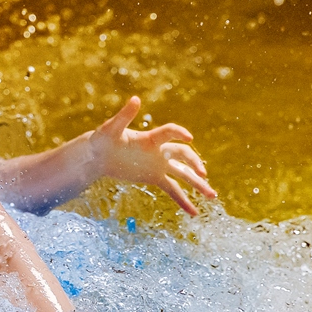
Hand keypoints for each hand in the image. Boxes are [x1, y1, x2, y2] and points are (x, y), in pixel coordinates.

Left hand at [86, 96, 215, 215]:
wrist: (98, 155)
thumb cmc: (103, 139)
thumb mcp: (111, 129)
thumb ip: (124, 116)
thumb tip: (135, 99)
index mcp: (150, 138)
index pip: (169, 133)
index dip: (179, 133)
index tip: (189, 139)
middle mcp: (159, 151)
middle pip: (183, 155)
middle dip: (194, 164)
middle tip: (203, 175)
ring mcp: (159, 165)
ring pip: (183, 174)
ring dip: (198, 184)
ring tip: (213, 196)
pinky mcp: (155, 177)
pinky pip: (173, 189)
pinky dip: (183, 200)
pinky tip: (194, 213)